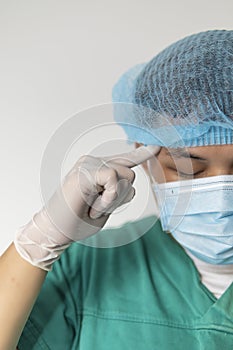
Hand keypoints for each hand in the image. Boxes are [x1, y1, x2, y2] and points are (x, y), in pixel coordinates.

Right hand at [14, 145, 159, 269]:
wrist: (56, 230)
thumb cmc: (79, 219)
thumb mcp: (106, 205)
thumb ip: (119, 191)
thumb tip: (131, 183)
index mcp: (100, 169)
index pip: (126, 159)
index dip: (143, 154)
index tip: (157, 146)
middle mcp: (94, 161)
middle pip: (131, 174)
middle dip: (121, 196)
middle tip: (98, 207)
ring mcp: (88, 163)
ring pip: (126, 175)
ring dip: (113, 199)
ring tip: (93, 206)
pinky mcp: (85, 170)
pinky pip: (113, 178)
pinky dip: (107, 198)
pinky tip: (93, 204)